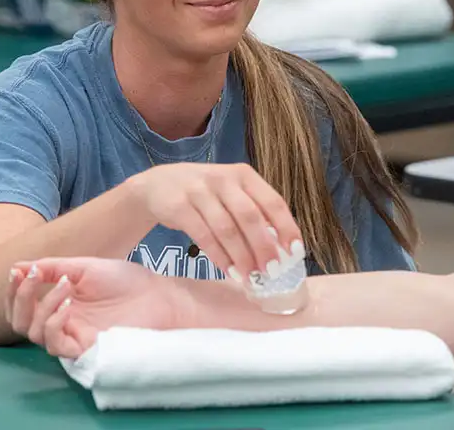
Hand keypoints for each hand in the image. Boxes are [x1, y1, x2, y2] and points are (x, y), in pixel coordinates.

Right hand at [5, 257, 181, 357]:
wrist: (154, 294)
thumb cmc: (124, 280)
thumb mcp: (84, 267)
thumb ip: (53, 268)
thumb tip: (18, 265)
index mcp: (58, 301)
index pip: (23, 304)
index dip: (14, 290)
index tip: (16, 269)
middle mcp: (61, 321)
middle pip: (21, 322)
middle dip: (20, 298)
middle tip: (32, 276)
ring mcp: (71, 335)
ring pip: (34, 334)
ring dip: (42, 305)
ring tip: (65, 285)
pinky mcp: (83, 348)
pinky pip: (55, 344)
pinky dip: (54, 322)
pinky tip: (68, 305)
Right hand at [129, 162, 303, 281]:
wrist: (158, 185)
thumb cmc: (205, 193)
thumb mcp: (231, 192)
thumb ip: (254, 211)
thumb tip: (280, 247)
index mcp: (243, 175)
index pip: (272, 201)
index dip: (286, 227)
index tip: (295, 252)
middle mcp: (223, 179)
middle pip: (250, 216)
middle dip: (264, 247)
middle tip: (272, 271)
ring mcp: (199, 191)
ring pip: (227, 229)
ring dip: (242, 257)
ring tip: (251, 277)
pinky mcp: (179, 206)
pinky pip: (203, 236)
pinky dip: (219, 256)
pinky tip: (229, 270)